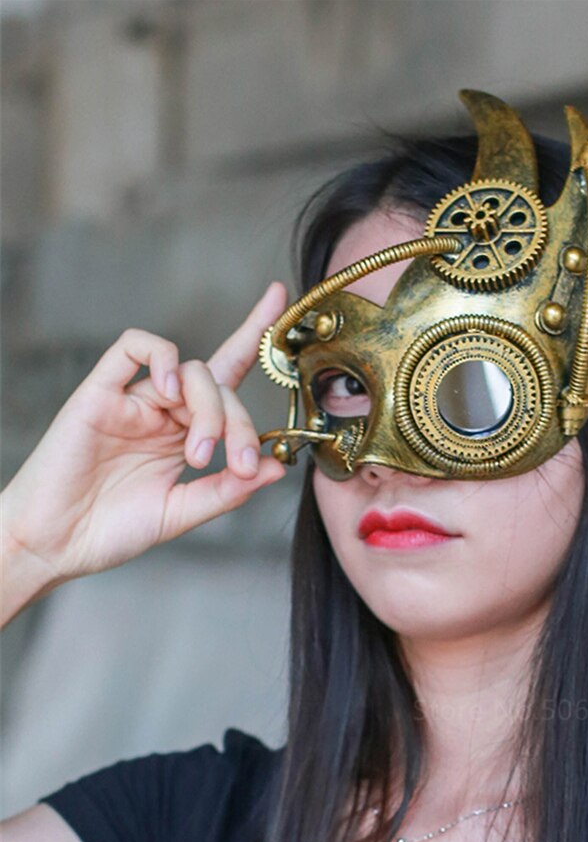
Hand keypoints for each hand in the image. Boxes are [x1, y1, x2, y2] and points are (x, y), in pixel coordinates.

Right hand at [1, 282, 287, 592]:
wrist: (53, 546)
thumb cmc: (111, 529)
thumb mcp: (182, 512)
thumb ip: (228, 489)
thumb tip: (276, 467)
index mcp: (186, 432)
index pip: (227, 375)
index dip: (254, 335)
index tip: (280, 295)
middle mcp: (164, 410)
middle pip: (220, 386)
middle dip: (239, 424)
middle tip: (234, 465)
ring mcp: (134, 399)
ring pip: (192, 369)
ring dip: (209, 409)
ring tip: (198, 453)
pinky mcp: (100, 392)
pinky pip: (134, 347)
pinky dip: (164, 359)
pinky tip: (170, 392)